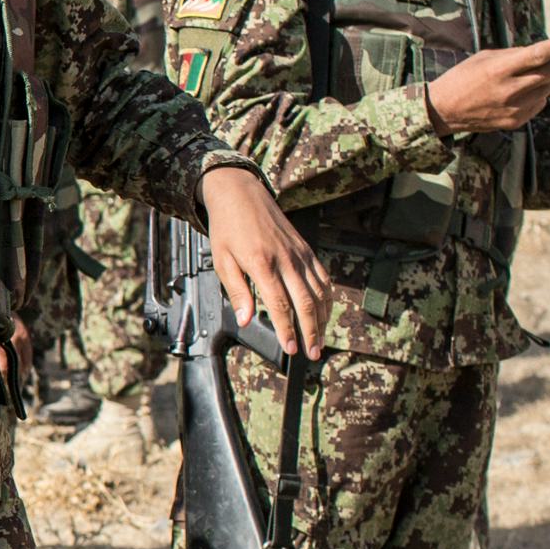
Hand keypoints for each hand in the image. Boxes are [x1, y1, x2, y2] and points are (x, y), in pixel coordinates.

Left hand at [201, 165, 330, 358]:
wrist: (241, 195)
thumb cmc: (228, 229)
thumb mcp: (222, 261)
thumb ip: (237, 291)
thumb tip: (246, 321)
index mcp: (262, 264)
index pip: (280, 305)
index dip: (288, 330)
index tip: (290, 349)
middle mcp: (286, 260)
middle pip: (306, 302)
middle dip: (310, 331)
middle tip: (311, 353)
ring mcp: (299, 254)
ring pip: (319, 292)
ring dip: (322, 319)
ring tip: (320, 341)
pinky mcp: (306, 249)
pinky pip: (323, 277)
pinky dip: (327, 298)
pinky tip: (325, 313)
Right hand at [425, 33, 549, 134]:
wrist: (443, 110)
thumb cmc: (463, 77)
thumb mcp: (484, 58)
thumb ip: (514, 54)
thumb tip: (543, 52)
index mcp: (499, 70)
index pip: (538, 55)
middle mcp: (508, 90)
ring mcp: (513, 108)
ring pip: (548, 88)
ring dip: (546, 78)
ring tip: (527, 76)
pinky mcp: (515, 121)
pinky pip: (540, 103)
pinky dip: (538, 94)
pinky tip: (521, 92)